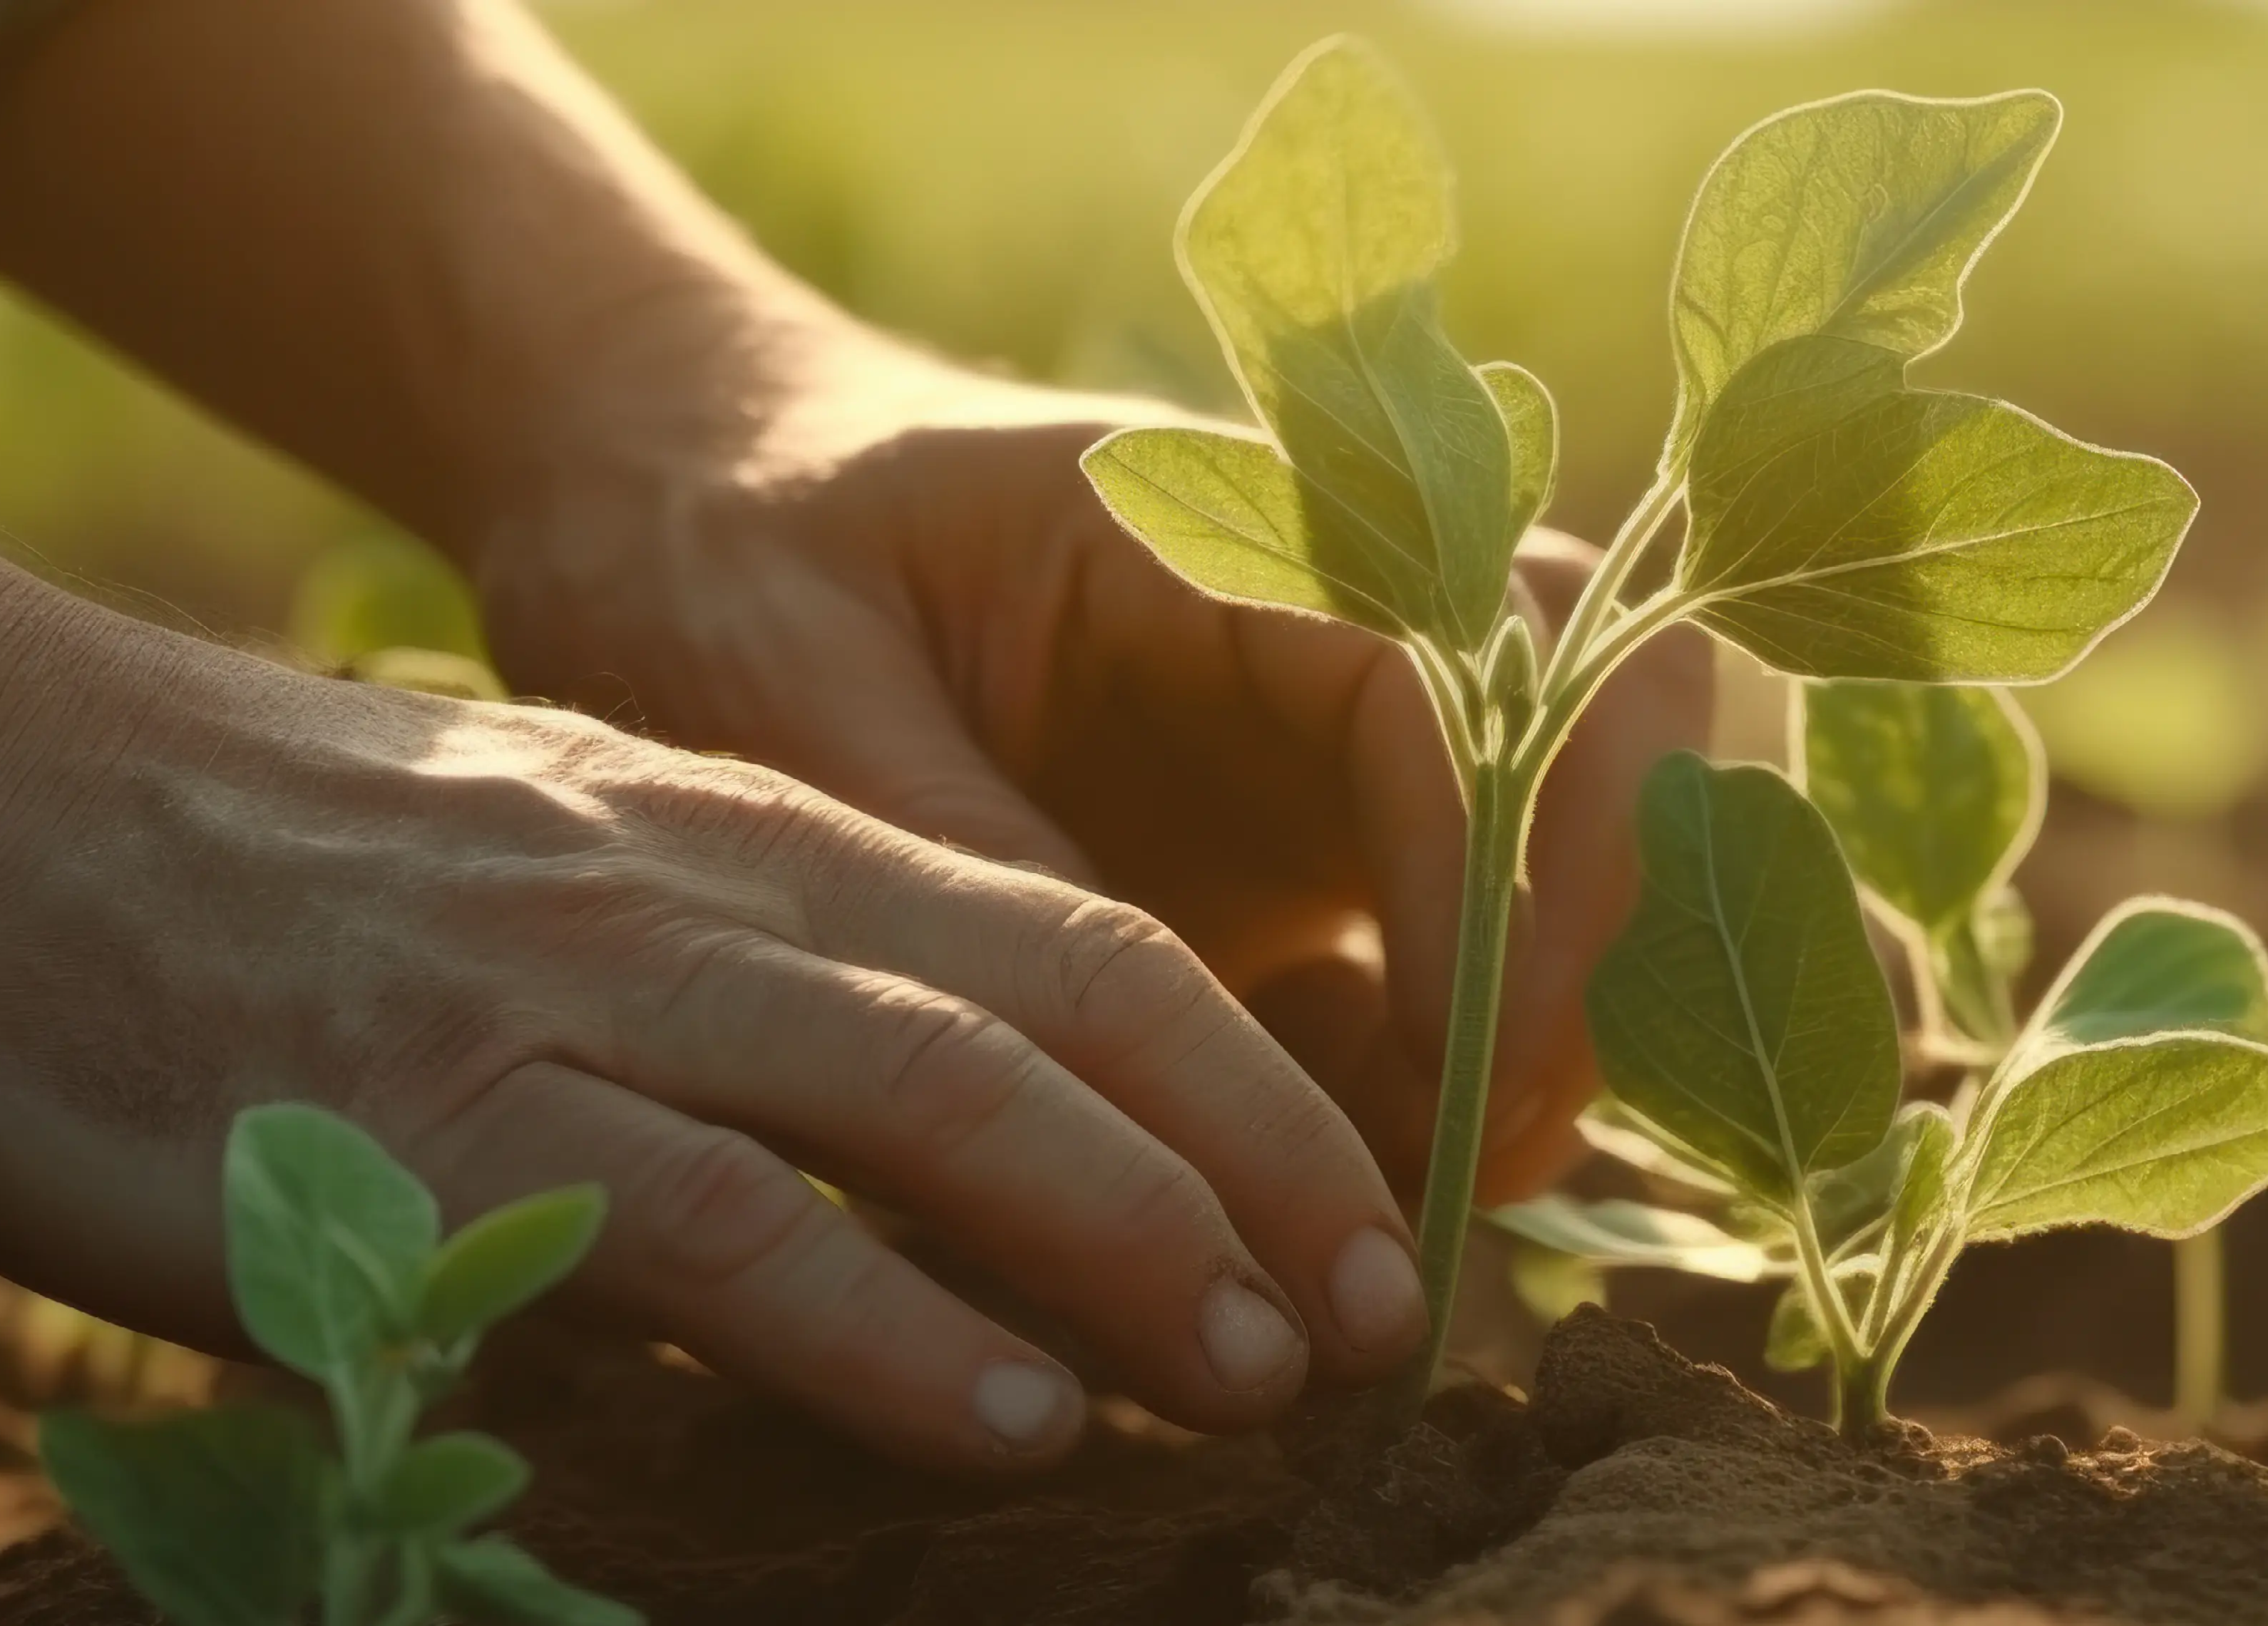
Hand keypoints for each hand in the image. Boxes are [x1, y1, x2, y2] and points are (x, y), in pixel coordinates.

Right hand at [0, 638, 1424, 1474]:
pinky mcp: (434, 1124)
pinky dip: (884, 1323)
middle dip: (1249, 1163)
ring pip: (931, 1099)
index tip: (1354, 1205)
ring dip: (1129, 1240)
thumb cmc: (221, 869)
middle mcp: (687, 888)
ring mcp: (566, 996)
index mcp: (721, 826)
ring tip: (1263, 1374)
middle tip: (1385, 1316)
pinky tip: (1007, 1414)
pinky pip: (717, 1221)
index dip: (1235, 1075)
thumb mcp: (516, 873)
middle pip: (1055, 1008)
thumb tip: (849, 1160)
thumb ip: (693, 980)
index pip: (1056, 937)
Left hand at [475, 345, 1721, 1205]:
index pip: (1463, 659)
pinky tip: (1329, 1202)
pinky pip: (1443, 974)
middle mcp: (1315, 618)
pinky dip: (1436, 1090)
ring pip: (1563, 857)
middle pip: (1600, 732)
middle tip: (1482, 1156)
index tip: (1457, 1063)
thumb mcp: (785, 685)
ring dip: (1532, 1040)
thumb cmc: (713, 555)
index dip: (1503, 861)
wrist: (667, 507)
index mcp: (1210, 520)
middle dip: (1582, 948)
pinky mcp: (1294, 859)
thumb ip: (958, 845)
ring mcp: (1319, 742)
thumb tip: (1124, 1053)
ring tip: (1407, 1225)